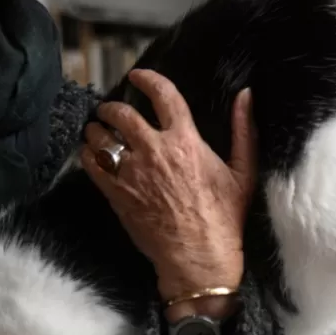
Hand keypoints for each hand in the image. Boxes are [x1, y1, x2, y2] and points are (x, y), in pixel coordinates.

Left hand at [80, 69, 257, 319]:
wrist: (198, 257)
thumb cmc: (223, 218)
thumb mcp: (243, 172)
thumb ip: (244, 130)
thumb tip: (246, 95)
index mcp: (186, 141)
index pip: (162, 95)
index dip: (147, 79)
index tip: (136, 77)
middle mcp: (155, 151)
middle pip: (122, 114)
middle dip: (111, 107)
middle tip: (109, 110)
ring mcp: (132, 173)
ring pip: (102, 138)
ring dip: (96, 130)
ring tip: (96, 131)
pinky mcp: (117, 194)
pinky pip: (93, 165)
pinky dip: (89, 154)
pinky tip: (91, 154)